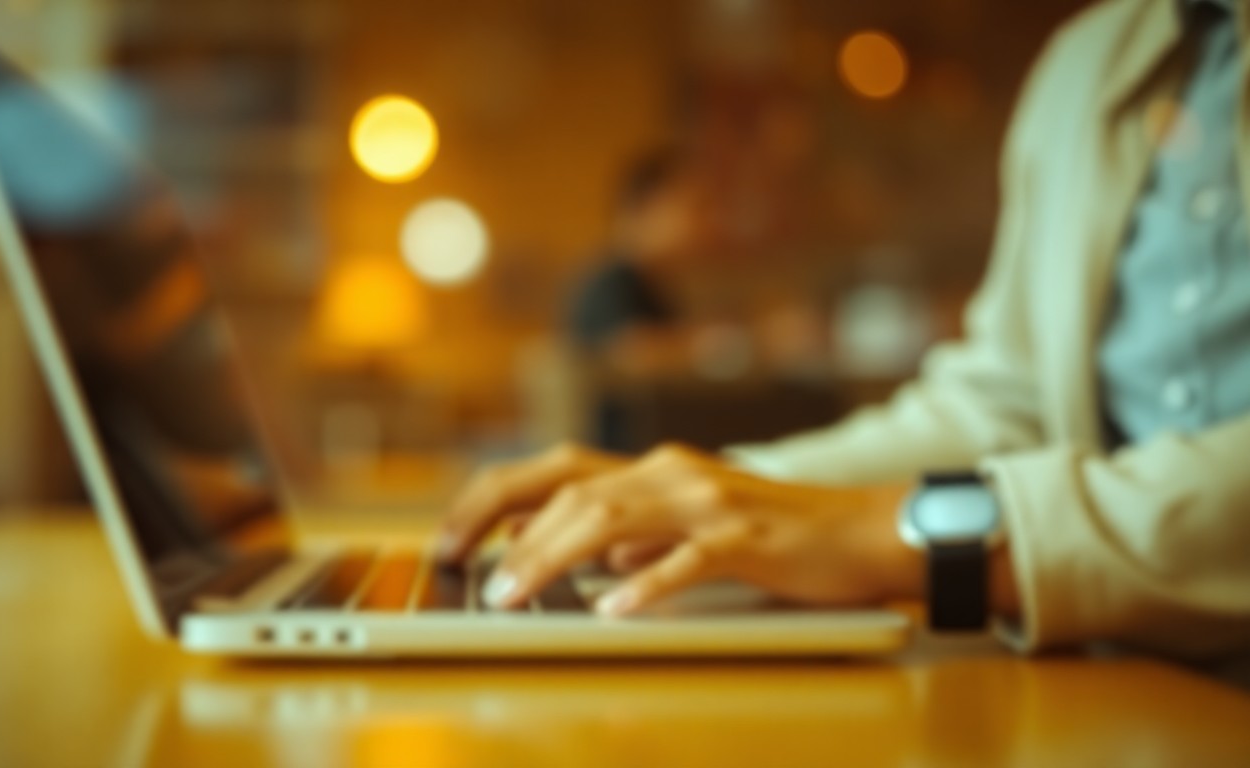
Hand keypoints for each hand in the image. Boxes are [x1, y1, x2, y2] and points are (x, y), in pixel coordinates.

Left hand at [437, 442, 920, 615]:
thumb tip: (540, 542)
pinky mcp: (749, 536)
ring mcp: (710, 501)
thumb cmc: (767, 535)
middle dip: (511, 537)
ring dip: (555, 558)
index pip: (552, 472)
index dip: (492, 500)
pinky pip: (690, 559)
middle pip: (573, 493)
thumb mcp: (679, 525)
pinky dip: (647, 584)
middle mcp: (671, 473)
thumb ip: (618, 531)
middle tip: (471, 580)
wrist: (860, 529)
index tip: (448, 540)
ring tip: (514, 595)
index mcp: (651, 470)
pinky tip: (614, 611)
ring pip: (615, 518)